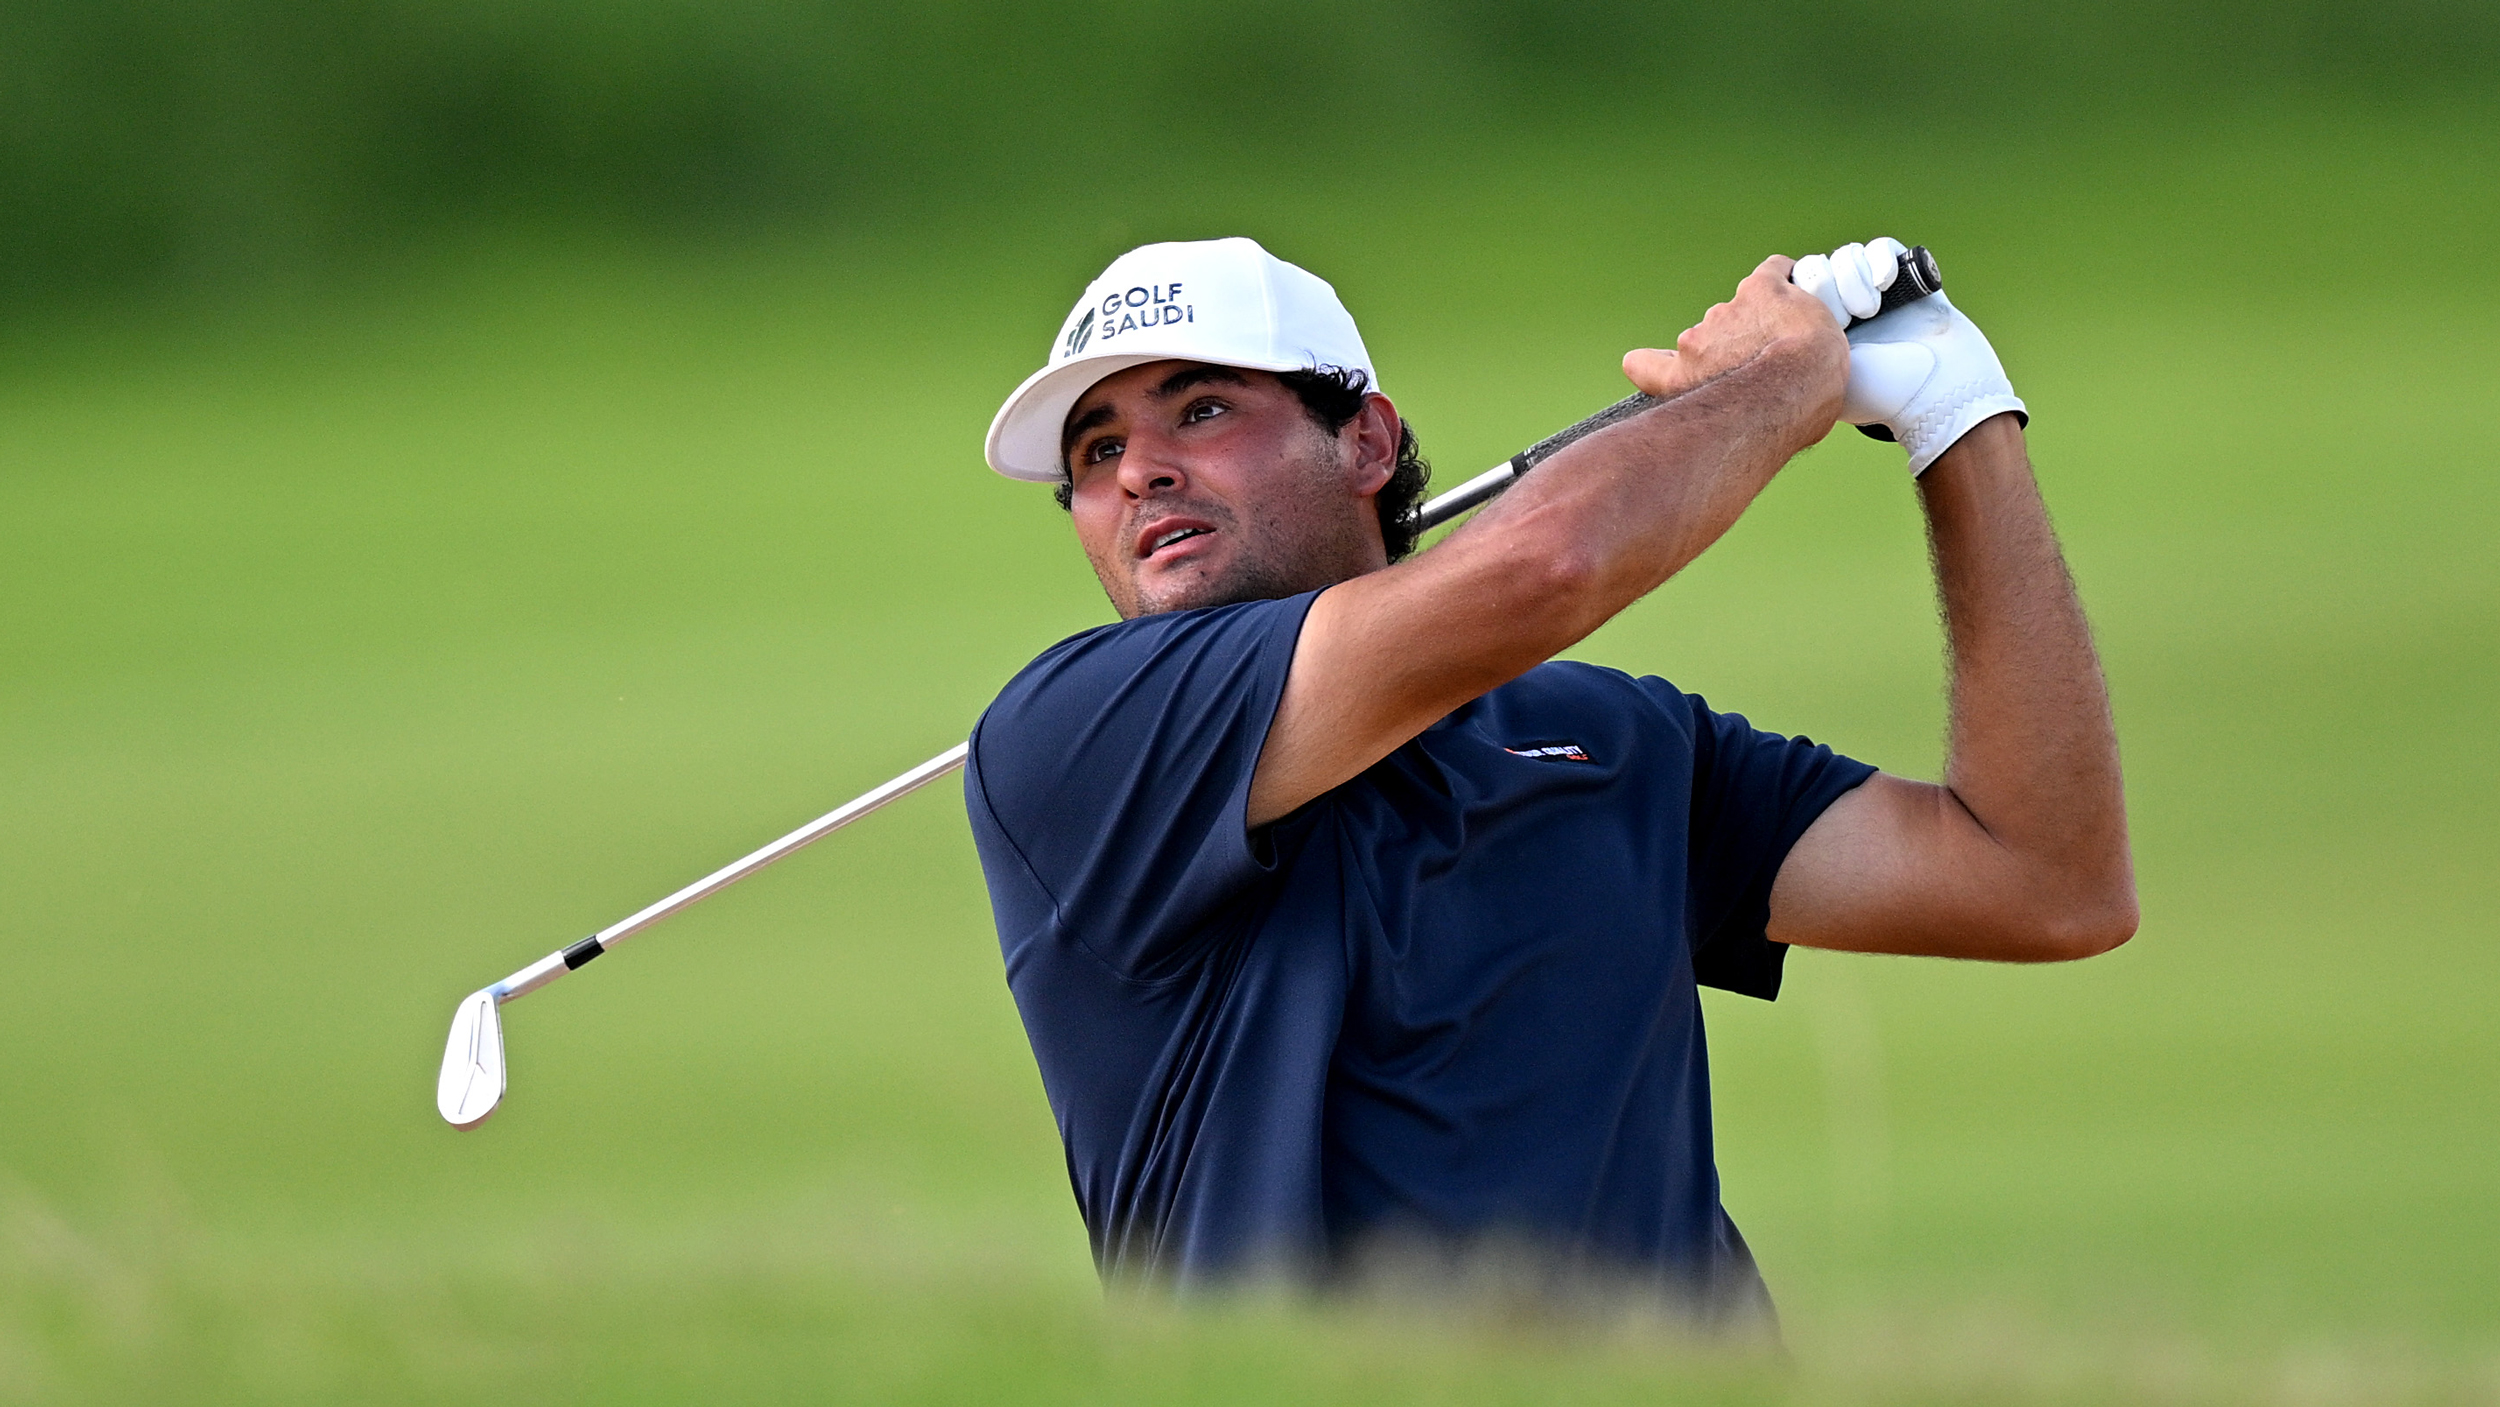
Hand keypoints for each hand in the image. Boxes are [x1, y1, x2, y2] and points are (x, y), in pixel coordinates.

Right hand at [1622, 255, 1846, 442]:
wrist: (1798, 384)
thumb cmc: (1775, 422)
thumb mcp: (1734, 434)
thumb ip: (1727, 419)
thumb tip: (1744, 434)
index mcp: (1682, 379)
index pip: (1643, 366)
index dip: (1648, 363)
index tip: (1646, 362)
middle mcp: (1695, 343)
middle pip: (1710, 342)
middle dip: (1734, 352)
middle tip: (1769, 371)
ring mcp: (1727, 311)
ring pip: (1745, 314)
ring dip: (1764, 326)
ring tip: (1798, 346)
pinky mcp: (1761, 288)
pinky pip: (1772, 272)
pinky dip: (1784, 278)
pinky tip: (1800, 288)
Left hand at [1803, 237, 2028, 475]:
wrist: (1937, 396)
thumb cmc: (1876, 394)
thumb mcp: (1815, 377)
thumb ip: (1782, 348)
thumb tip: (1755, 311)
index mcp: (1814, 332)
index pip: (1789, 285)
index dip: (1798, 290)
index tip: (1808, 320)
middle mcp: (1843, 310)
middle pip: (1818, 266)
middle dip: (1828, 286)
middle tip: (1845, 321)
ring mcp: (1876, 295)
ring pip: (1848, 256)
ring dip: (1854, 277)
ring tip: (1869, 310)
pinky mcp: (1909, 282)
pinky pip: (1883, 247)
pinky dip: (1880, 259)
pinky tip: (1885, 284)